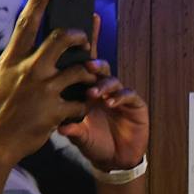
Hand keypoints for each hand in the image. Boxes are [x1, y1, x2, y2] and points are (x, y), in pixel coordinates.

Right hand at [0, 0, 94, 161]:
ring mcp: (44, 90)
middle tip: (83, 39)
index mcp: (10, 61)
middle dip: (78, 36)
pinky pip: (80, 102)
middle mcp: (28, 71)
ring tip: (92, 75)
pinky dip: (84, 104)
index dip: (39, 0)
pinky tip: (81, 107)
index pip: (26, 23)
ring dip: (90, 71)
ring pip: (80, 70)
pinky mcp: (55, 111)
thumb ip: (11, 68)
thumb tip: (19, 58)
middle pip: (62, 40)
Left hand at [55, 15, 149, 172]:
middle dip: (92, 62)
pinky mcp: (135, 104)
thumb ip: (70, 126)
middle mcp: (102, 88)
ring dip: (103, 83)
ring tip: (94, 92)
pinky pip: (128, 94)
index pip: (81, 65)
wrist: (114, 161)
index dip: (80, 47)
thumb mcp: (77, 135)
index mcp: (85, 90)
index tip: (73, 33)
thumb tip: (58, 125)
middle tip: (86, 64)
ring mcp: (119, 95)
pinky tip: (111, 102)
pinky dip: (119, 96)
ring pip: (111, 79)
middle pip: (98, 66)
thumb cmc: (94, 143)